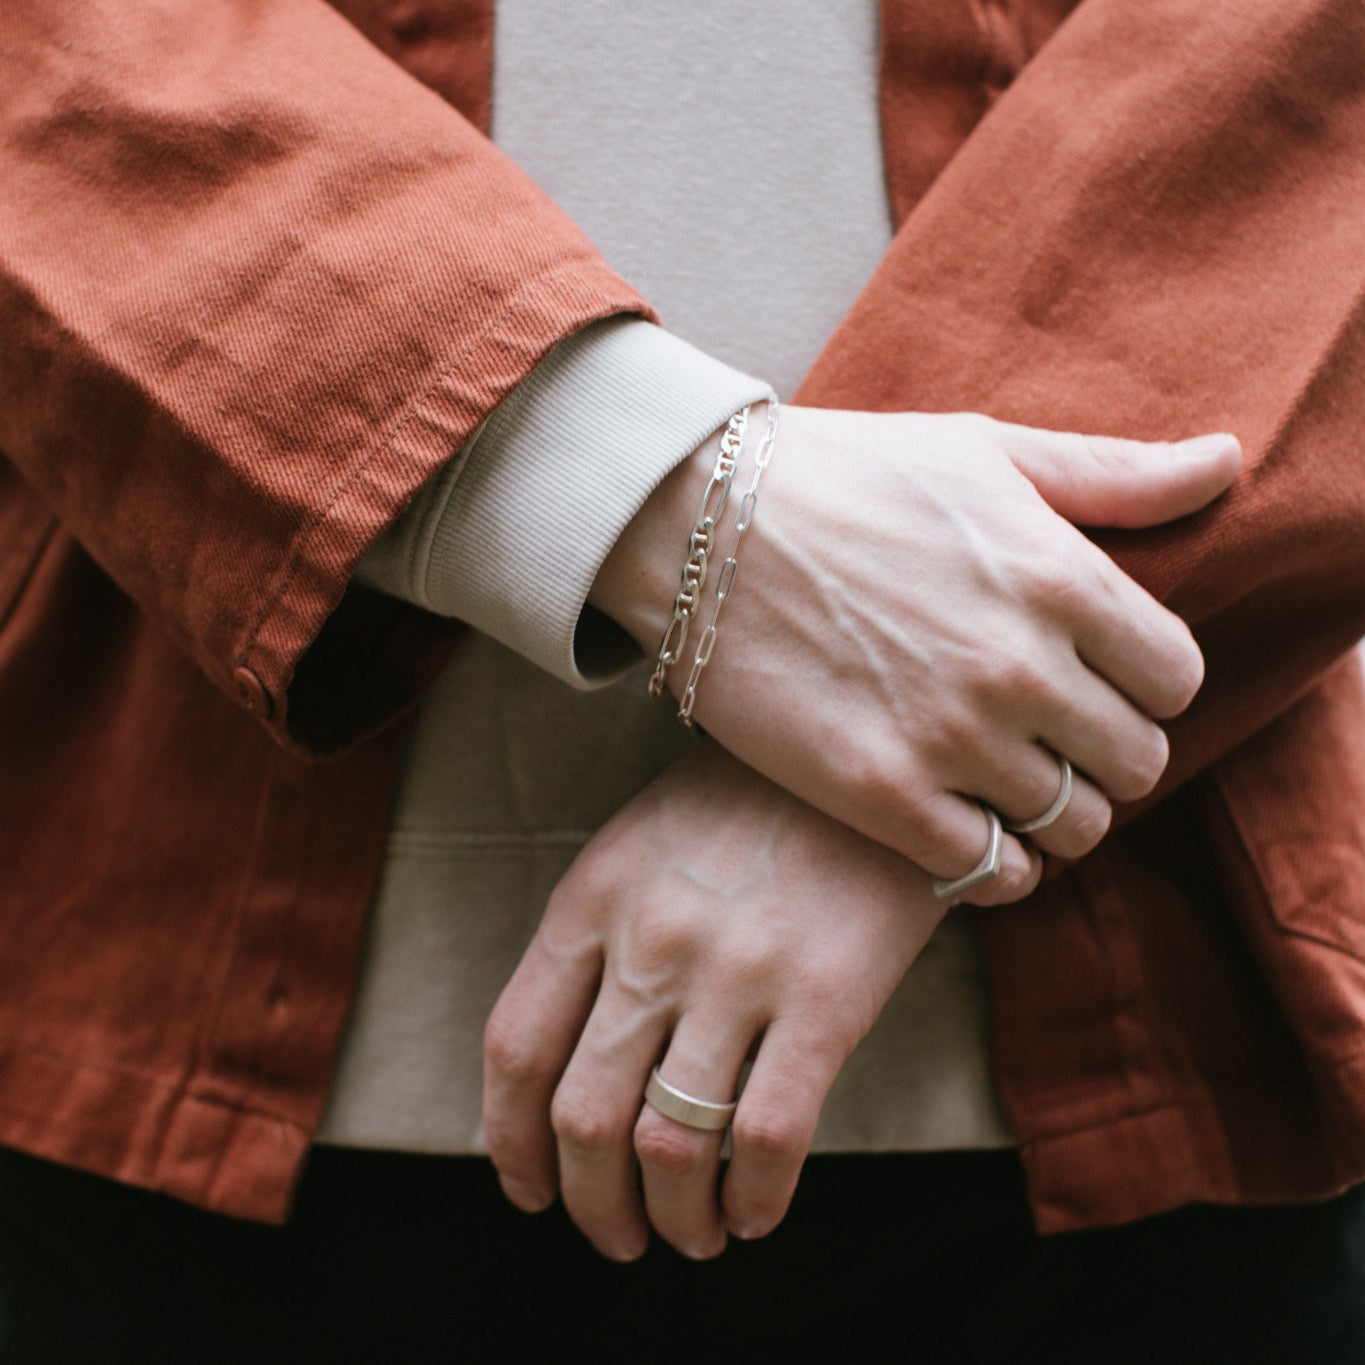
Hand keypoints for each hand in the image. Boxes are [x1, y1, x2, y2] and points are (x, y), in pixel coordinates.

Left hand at [483, 742, 944, 1260]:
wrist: (866, 764)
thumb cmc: (748, 807)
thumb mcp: (642, 848)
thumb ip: (596, 942)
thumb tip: (568, 1071)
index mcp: (591, 900)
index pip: (516, 1048)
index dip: (511, 1143)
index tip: (530, 1188)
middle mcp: (649, 941)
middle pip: (581, 1117)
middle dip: (591, 1205)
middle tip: (617, 1234)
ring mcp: (735, 971)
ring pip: (669, 1146)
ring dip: (672, 1219)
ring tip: (692, 1235)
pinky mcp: (823, 999)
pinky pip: (768, 1139)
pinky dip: (754, 1201)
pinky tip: (756, 1212)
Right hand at [591, 406, 1240, 901]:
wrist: (696, 523)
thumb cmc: (844, 476)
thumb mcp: (983, 450)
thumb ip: (1113, 473)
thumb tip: (1227, 460)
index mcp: (1060, 577)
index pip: (1176, 677)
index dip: (1144, 684)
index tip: (1099, 679)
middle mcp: (1020, 666)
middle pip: (1136, 763)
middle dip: (1104, 754)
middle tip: (1053, 737)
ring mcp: (949, 737)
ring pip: (1072, 826)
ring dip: (1053, 813)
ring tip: (1007, 781)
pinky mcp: (879, 794)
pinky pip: (990, 872)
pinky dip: (996, 865)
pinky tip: (965, 827)